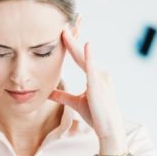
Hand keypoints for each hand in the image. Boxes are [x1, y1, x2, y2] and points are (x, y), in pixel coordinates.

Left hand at [48, 28, 126, 151]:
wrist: (107, 129)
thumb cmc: (96, 116)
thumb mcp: (75, 103)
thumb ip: (62, 96)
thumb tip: (48, 93)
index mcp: (94, 77)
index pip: (80, 58)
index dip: (72, 45)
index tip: (63, 33)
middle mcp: (99, 74)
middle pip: (81, 54)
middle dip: (72, 39)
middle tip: (62, 26)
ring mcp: (100, 79)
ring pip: (84, 59)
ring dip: (75, 45)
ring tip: (65, 32)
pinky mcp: (98, 86)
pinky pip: (92, 69)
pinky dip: (89, 58)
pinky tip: (86, 46)